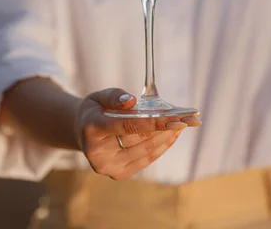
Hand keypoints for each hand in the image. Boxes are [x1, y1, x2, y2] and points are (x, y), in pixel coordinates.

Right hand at [74, 88, 200, 179]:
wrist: (82, 134)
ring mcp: (108, 167)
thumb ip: (114, 96)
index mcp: (91, 128)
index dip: (153, 122)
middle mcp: (98, 152)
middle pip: (140, 139)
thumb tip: (132, 101)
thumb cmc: (95, 111)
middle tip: (188, 119)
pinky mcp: (118, 174)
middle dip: (166, 128)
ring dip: (167, 137)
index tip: (175, 118)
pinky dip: (161, 147)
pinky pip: (146, 160)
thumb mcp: (98, 97)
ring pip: (146, 151)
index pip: (127, 125)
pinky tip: (172, 135)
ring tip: (183, 124)